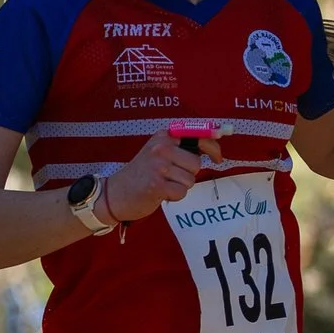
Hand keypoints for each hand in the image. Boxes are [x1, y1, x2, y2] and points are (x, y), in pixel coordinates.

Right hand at [102, 129, 225, 221]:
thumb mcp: (159, 152)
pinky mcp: (157, 185)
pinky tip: (160, 193)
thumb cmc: (142, 174)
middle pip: (196, 164)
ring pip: (190, 180)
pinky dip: (174, 197)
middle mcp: (161, 147)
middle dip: (188, 174)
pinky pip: (181, 192)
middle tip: (170, 177)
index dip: (213, 147)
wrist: (115, 193)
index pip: (198, 136)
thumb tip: (214, 148)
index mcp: (164, 136)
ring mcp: (158, 166)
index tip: (218, 158)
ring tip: (163, 184)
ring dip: (180, 186)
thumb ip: (182, 148)